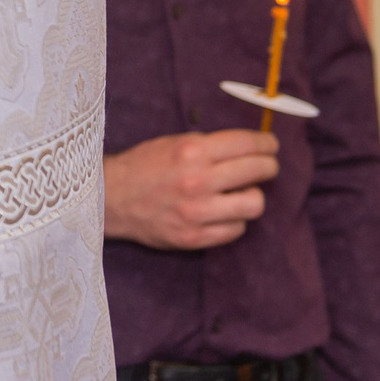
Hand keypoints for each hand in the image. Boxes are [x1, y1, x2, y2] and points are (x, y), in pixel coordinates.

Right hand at [102, 130, 279, 249]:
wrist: (109, 198)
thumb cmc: (142, 166)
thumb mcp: (173, 143)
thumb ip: (209, 146)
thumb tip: (250, 148)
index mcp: (192, 151)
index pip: (248, 144)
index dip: (266, 143)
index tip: (269, 145)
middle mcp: (197, 181)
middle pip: (258, 171)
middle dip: (268, 166)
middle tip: (265, 166)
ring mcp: (197, 212)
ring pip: (254, 204)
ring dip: (252, 196)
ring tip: (240, 193)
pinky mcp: (194, 237)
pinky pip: (236, 230)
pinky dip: (234, 220)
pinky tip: (222, 212)